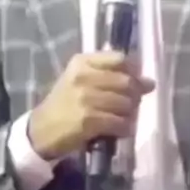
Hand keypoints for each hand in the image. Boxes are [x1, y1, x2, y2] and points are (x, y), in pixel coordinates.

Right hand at [28, 52, 154, 160]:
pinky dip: (125, 128)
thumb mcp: (79, 79)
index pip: (119, 59)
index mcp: (82, 62)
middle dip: (135, 94)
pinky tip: (121, 129)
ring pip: (126, 103)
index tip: (137, 80)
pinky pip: (120, 122)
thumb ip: (110, 75)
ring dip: (131, 113)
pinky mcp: (88, 120)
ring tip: (124, 118)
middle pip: (126, 81)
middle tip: (133, 103)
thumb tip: (149, 82)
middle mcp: (83, 77)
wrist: (40, 130)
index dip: (134, 71)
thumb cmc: (64, 103)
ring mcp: (86, 99)